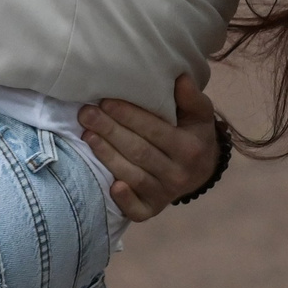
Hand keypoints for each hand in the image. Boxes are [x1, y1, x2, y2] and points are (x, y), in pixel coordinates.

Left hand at [78, 74, 223, 222]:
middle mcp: (179, 174)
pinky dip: (124, 200)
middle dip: (110, 131)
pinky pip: (138, 210)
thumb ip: (191, 97)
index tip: (106, 101)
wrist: (202, 170)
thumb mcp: (199, 114)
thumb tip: (179, 77)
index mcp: (190, 149)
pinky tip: (110, 185)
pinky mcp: (153, 209)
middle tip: (86, 114)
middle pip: (139, 152)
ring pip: (133, 175)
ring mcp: (166, 194)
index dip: (129, 116)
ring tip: (87, 134)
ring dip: (107, 156)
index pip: (155, 131)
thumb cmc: (193, 134)